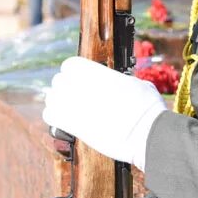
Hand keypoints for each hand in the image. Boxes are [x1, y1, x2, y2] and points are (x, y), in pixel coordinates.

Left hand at [42, 56, 166, 170]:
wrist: (146, 133)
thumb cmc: (147, 109)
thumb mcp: (137, 83)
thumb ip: (120, 80)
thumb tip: (121, 83)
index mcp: (97, 72)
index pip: (70, 65)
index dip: (73, 72)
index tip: (79, 79)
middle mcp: (82, 85)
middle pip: (59, 80)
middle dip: (65, 87)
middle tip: (74, 96)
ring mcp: (75, 104)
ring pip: (51, 97)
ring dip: (57, 101)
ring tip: (68, 108)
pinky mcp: (72, 125)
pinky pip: (50, 116)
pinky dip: (54, 118)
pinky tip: (64, 121)